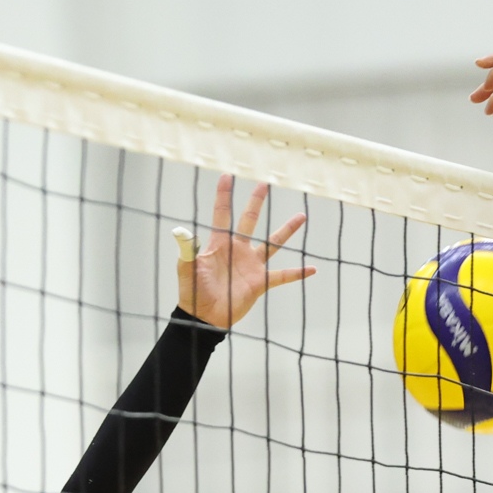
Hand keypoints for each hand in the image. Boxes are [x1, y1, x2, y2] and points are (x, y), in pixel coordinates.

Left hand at [176, 175, 312, 329]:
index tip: (227, 176)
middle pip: (249, 220)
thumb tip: (180, 231)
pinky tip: (312, 268)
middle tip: (264, 184)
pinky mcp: (260, 282)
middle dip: (256, 202)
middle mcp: (238, 250)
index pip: (222, 214)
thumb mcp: (187, 269)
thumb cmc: (192, 292)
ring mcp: (251, 265)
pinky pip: (282, 276)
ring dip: (287, 231)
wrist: (204, 317)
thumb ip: (187, 250)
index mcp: (220, 243)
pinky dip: (297, 273)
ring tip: (301, 216)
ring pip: (273, 243)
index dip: (224, 195)